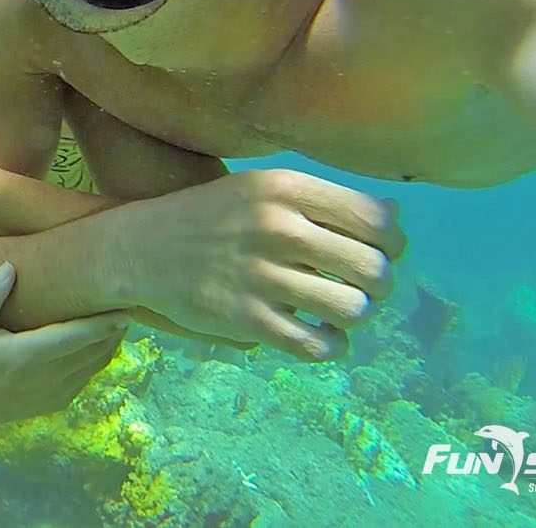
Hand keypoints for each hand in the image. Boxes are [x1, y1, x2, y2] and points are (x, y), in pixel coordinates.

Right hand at [0, 262, 128, 426]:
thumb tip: (9, 268)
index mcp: (25, 356)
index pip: (74, 338)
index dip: (102, 324)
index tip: (125, 307)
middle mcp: (46, 377)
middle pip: (94, 348)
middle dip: (115, 325)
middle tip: (132, 297)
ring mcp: (57, 392)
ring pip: (97, 362)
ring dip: (113, 338)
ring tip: (123, 311)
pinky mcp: (62, 400)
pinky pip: (90, 373)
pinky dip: (102, 353)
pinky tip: (105, 333)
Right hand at [118, 169, 405, 361]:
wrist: (139, 247)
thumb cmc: (211, 216)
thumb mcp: (261, 188)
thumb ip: (322, 201)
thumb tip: (395, 218)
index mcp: (285, 189)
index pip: (377, 220)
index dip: (393, 243)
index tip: (381, 253)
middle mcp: (276, 228)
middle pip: (373, 268)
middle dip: (379, 285)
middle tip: (361, 286)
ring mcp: (261, 276)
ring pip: (353, 310)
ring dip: (357, 316)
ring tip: (341, 311)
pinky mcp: (246, 319)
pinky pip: (317, 345)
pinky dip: (332, 346)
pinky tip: (322, 336)